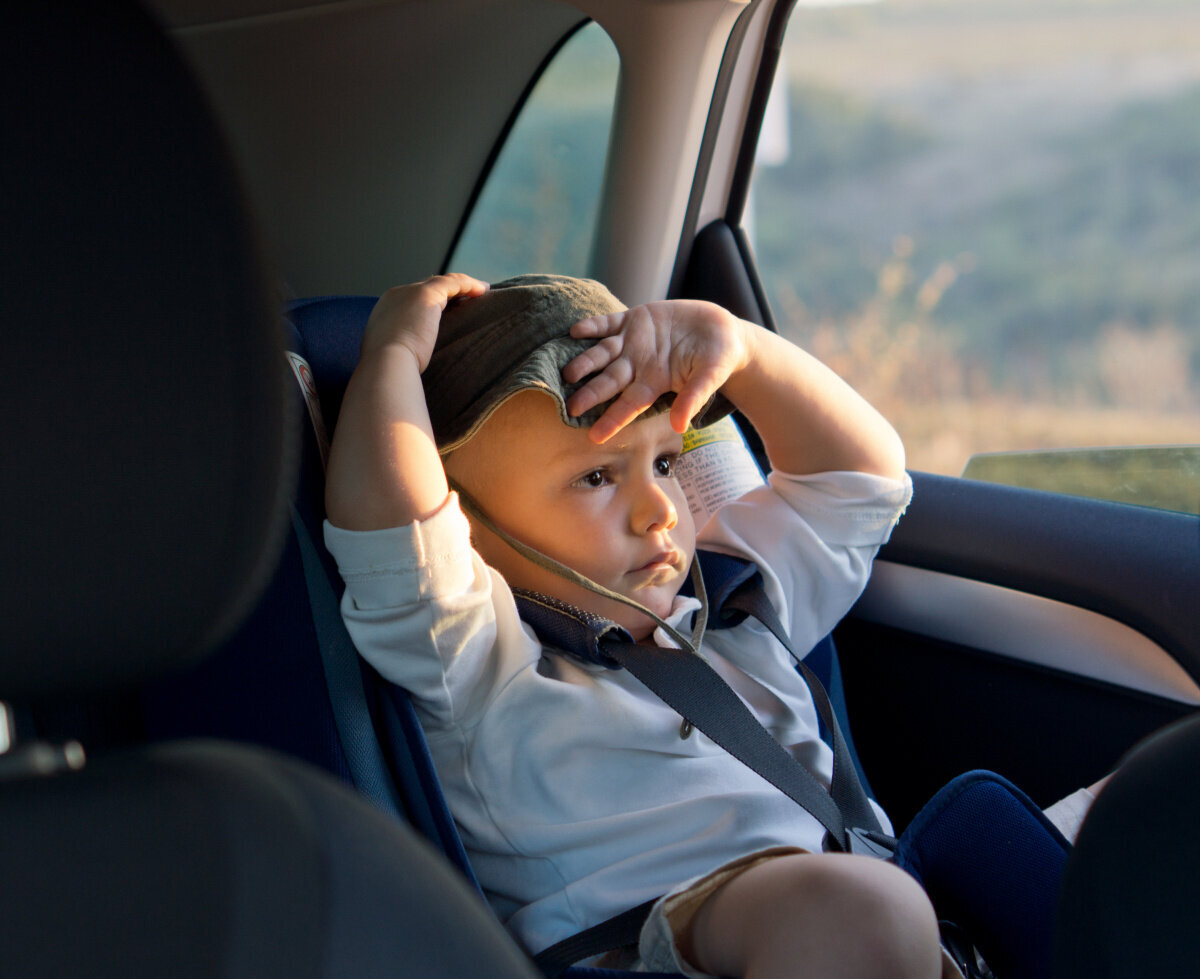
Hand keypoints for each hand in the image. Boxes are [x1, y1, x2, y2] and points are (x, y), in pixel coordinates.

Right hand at [361, 273, 488, 370]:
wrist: (386, 365)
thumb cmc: (391, 370)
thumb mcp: (395, 357)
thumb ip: (404, 350)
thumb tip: (416, 359)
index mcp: (385, 311)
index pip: (412, 302)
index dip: (433, 306)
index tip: (450, 314)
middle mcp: (396, 296)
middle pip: (427, 289)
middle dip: (447, 294)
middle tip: (468, 303)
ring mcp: (410, 293)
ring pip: (441, 283)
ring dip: (462, 287)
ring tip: (481, 293)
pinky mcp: (426, 295)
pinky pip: (452, 282)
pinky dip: (468, 284)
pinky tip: (484, 290)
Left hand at [562, 300, 751, 441]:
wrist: (720, 331)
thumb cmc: (717, 360)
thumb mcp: (709, 378)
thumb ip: (693, 398)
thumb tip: (680, 426)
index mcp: (654, 384)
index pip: (629, 406)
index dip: (612, 420)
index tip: (594, 437)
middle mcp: (638, 366)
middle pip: (609, 382)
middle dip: (590, 394)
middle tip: (570, 407)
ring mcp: (633, 343)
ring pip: (602, 354)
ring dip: (585, 362)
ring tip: (568, 372)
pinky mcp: (634, 319)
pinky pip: (608, 323)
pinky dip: (593, 326)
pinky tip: (576, 330)